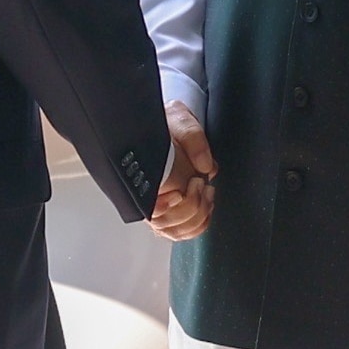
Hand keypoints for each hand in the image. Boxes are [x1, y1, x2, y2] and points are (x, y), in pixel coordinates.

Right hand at [148, 101, 216, 241]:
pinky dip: (201, 223)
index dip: (162, 210)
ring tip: (206, 191)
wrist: (172, 126)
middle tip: (199, 183)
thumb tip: (205, 166)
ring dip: (197, 216)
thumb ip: (192, 136)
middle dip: (189, 208)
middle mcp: (149, 196)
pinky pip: (186, 231)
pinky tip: (206, 204)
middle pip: (163, 226)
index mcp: (142, 176)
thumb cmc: (168, 122)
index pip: (146, 209)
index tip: (177, 195)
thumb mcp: (179, 117)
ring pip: (175, 232)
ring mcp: (163, 206)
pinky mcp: (177, 210)